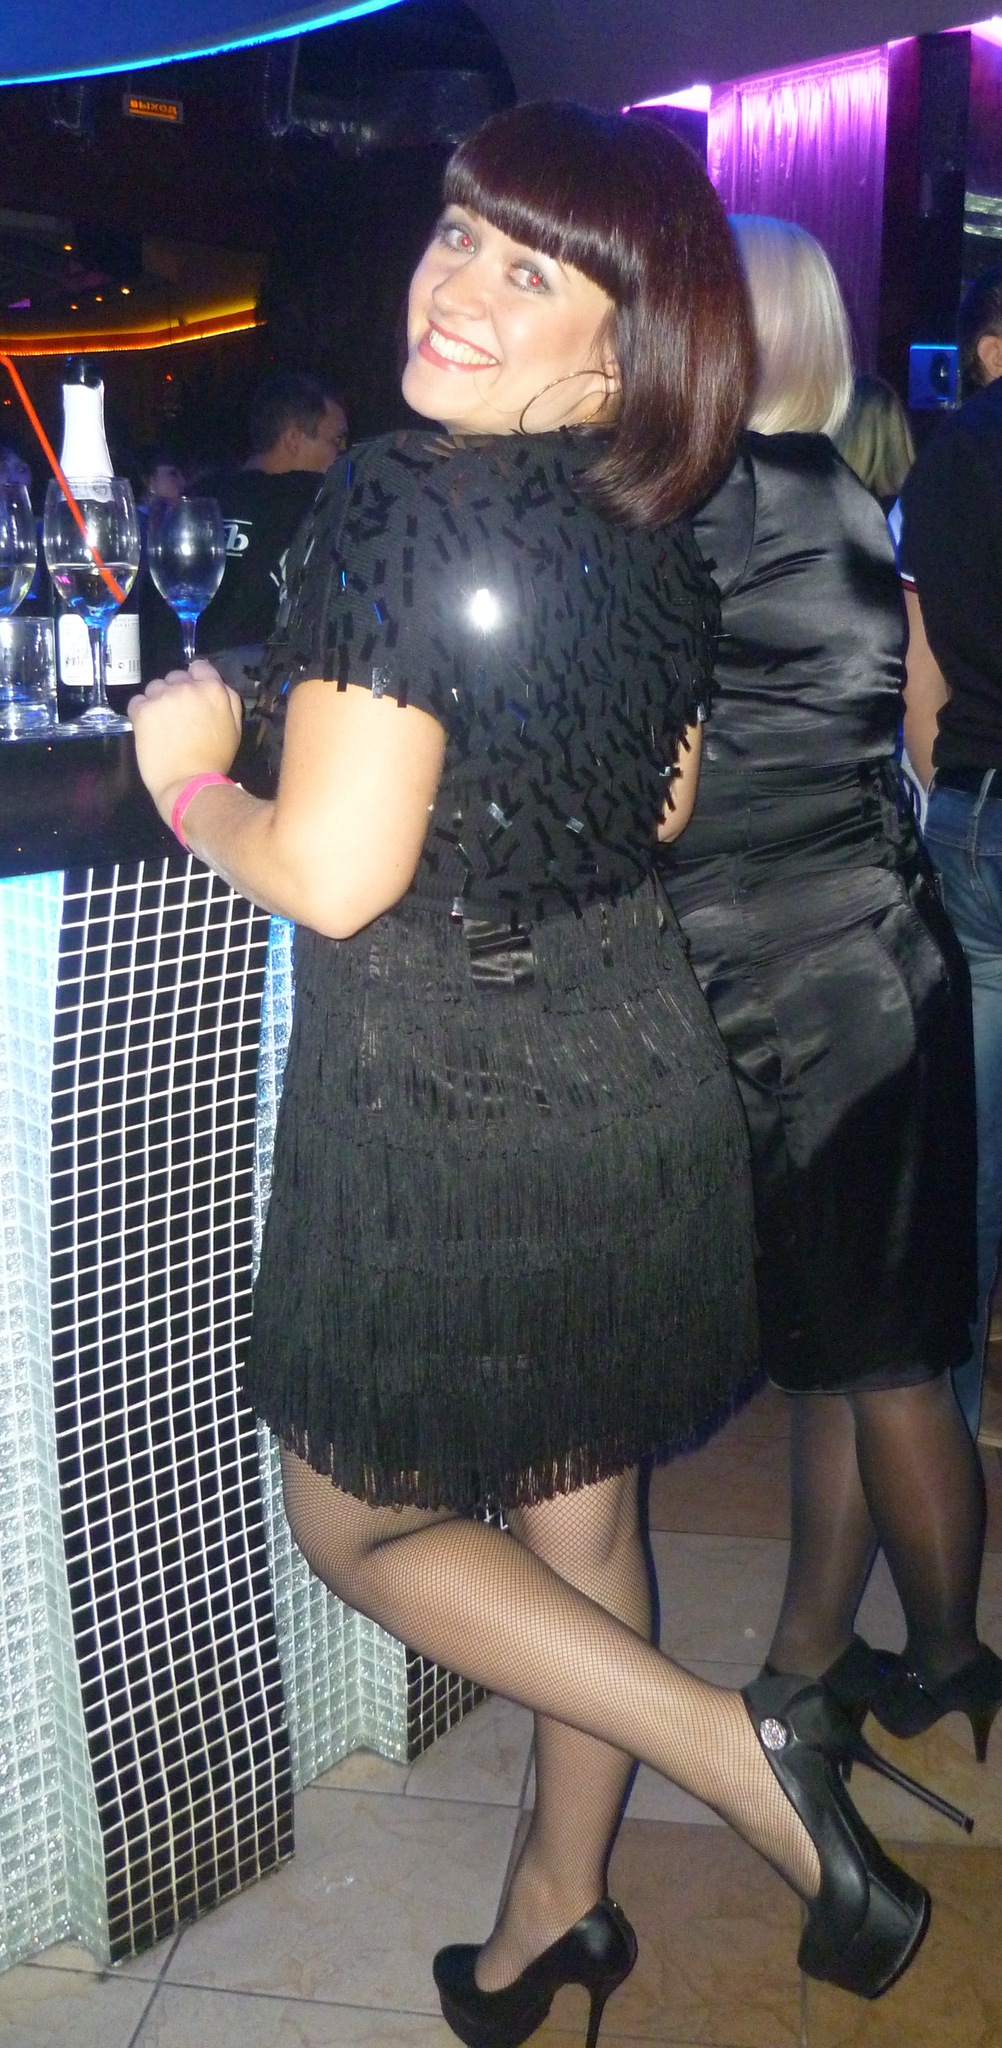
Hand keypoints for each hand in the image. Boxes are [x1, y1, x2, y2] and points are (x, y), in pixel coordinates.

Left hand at [128, 659, 242, 821]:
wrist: (189, 784)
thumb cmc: (215, 760)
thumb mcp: (234, 728)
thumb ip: (228, 701)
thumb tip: (217, 686)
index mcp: (213, 689)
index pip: (200, 667)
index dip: (195, 679)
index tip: (192, 695)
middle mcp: (187, 687)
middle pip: (175, 677)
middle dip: (175, 692)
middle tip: (177, 715)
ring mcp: (163, 697)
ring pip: (154, 688)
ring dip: (157, 701)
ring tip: (161, 724)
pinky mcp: (143, 710)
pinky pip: (137, 702)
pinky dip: (140, 713)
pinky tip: (148, 729)